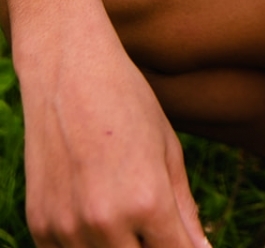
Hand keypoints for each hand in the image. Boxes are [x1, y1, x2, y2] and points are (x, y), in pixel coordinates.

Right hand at [5, 0, 208, 247]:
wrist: (67, 68)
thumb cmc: (126, 100)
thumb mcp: (167, 148)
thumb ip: (184, 207)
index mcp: (147, 200)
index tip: (190, 245)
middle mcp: (106, 221)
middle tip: (157, 227)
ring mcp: (67, 227)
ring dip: (120, 247)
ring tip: (126, 211)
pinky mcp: (41, 224)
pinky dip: (86, 244)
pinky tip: (96, 213)